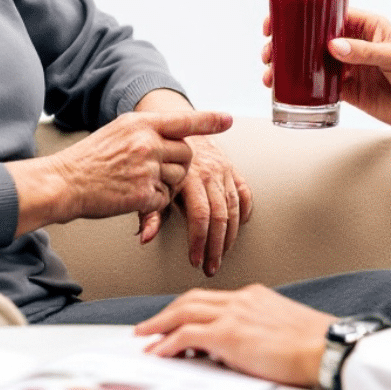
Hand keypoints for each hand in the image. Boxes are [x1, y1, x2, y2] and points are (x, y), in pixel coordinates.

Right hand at [9, 110, 230, 235]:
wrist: (64, 182)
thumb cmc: (89, 158)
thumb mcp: (117, 131)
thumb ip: (145, 130)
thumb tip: (171, 132)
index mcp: (140, 124)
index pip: (182, 119)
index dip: (208, 120)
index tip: (228, 119)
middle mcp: (147, 142)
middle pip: (187, 154)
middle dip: (180, 165)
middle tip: (158, 171)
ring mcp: (146, 168)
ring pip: (179, 179)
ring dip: (167, 185)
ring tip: (139, 184)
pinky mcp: (143, 194)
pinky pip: (164, 200)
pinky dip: (153, 204)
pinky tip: (132, 198)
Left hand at [133, 90, 252, 272]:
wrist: (176, 122)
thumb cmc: (160, 157)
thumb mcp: (151, 182)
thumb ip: (149, 211)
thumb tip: (144, 238)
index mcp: (188, 176)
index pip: (200, 215)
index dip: (199, 242)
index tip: (196, 261)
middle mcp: (209, 172)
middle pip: (220, 216)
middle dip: (217, 247)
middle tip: (211, 267)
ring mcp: (223, 169)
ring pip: (234, 208)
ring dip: (231, 236)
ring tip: (223, 255)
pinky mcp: (232, 167)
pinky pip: (244, 191)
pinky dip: (246, 210)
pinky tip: (242, 226)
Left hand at [135, 285, 332, 387]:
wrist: (328, 348)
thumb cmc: (314, 345)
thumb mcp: (281, 327)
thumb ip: (257, 328)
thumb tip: (238, 347)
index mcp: (254, 296)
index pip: (212, 298)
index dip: (189, 309)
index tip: (176, 320)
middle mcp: (241, 299)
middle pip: (192, 299)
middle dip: (166, 312)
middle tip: (149, 325)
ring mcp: (234, 314)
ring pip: (184, 312)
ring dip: (160, 325)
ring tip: (145, 337)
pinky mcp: (229, 334)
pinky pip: (187, 336)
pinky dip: (168, 343)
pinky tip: (158, 353)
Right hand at [263, 9, 390, 151]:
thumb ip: (365, 52)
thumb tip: (333, 47)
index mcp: (366, 25)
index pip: (327, 13)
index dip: (300, 14)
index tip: (277, 19)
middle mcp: (354, 43)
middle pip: (312, 37)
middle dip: (287, 41)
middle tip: (268, 50)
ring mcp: (350, 67)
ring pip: (312, 62)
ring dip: (290, 66)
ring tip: (271, 74)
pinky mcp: (350, 92)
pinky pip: (320, 87)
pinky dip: (302, 87)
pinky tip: (286, 89)